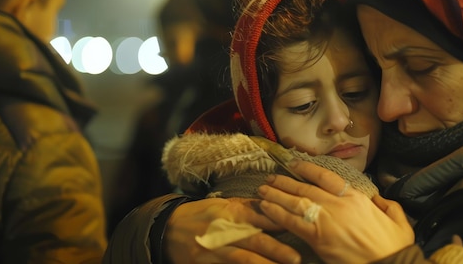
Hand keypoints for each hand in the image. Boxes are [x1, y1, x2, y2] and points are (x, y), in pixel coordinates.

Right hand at [164, 197, 300, 263]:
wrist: (166, 229)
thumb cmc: (200, 215)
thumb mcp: (222, 205)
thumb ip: (247, 208)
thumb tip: (273, 207)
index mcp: (229, 212)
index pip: (258, 217)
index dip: (277, 224)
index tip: (296, 228)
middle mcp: (223, 230)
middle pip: (254, 241)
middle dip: (276, 250)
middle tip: (296, 257)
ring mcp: (213, 249)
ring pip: (243, 259)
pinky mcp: (205, 263)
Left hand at [257, 160, 413, 263]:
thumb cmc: (394, 246)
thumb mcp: (397, 218)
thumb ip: (385, 203)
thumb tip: (377, 197)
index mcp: (356, 197)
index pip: (326, 177)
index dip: (308, 168)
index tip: (294, 163)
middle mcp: (339, 205)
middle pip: (305, 188)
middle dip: (285, 182)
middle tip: (270, 177)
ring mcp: (327, 221)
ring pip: (295, 202)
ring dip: (276, 195)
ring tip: (262, 190)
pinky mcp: (318, 239)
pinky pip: (292, 222)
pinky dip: (277, 214)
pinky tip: (266, 208)